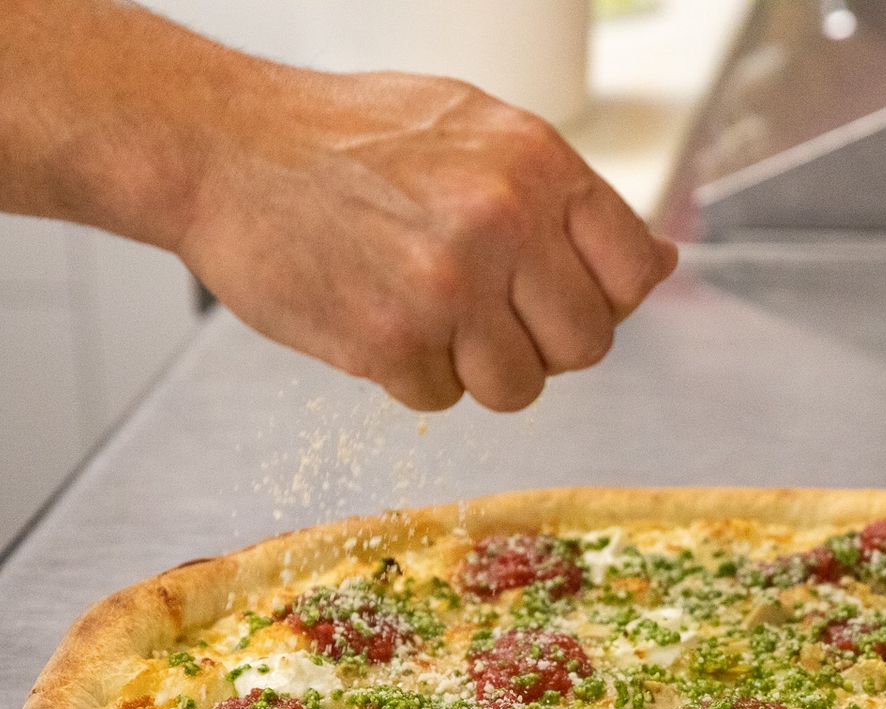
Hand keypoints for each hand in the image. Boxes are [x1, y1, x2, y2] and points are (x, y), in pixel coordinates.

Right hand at [173, 68, 678, 411]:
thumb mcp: (475, 131)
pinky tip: (374, 317)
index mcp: (537, 163)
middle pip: (585, 346)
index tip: (560, 298)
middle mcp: (504, 222)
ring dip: (476, 370)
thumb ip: (565, 199)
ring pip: (517, 388)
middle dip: (542, 347)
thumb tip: (662, 262)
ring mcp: (448, 286)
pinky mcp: (390, 342)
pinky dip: (409, 376)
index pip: (634, 273)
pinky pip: (438, 400)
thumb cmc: (347, 139)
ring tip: (426, 316)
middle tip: (486, 317)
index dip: (604, 301)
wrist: (223, 148)